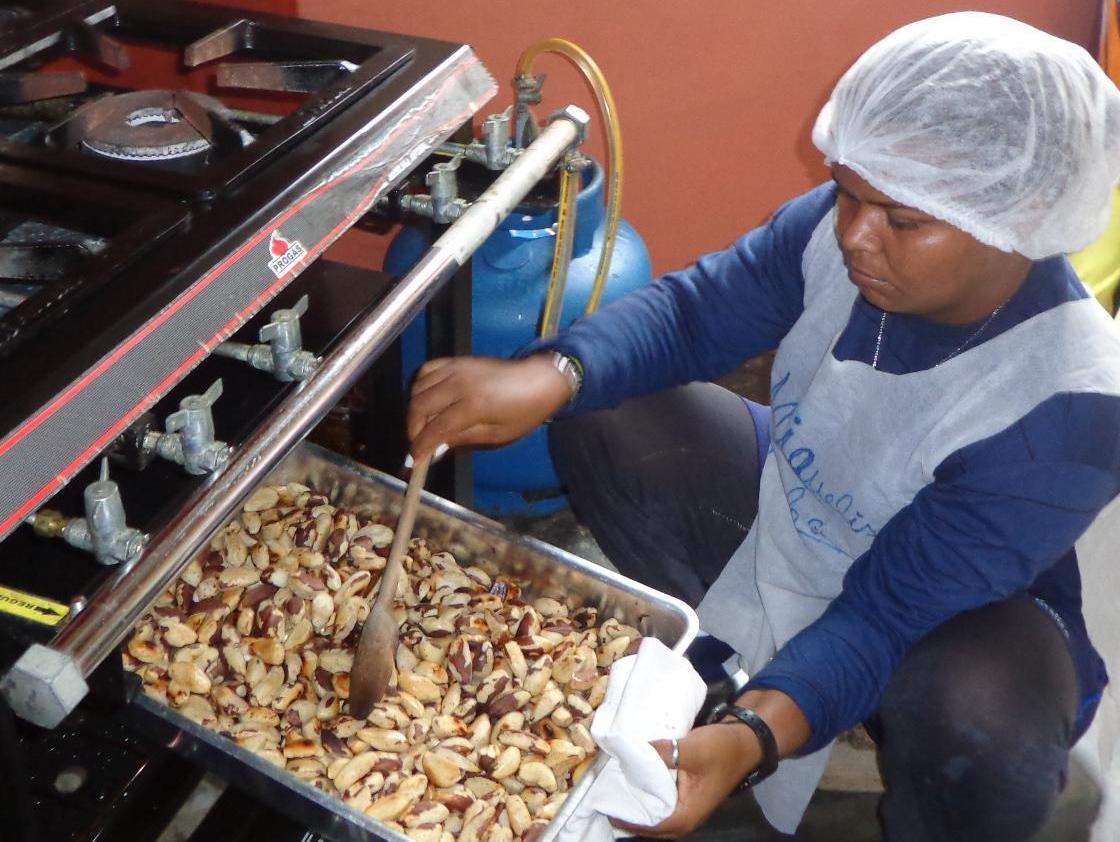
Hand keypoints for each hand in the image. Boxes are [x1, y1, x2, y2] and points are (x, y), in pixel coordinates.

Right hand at [407, 354, 573, 456]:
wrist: (539, 380)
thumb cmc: (523, 412)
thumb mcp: (497, 435)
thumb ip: (463, 439)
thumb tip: (435, 448)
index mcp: (473, 406)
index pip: (435, 429)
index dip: (420, 447)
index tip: (414, 461)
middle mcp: (459, 384)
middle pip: (419, 405)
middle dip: (413, 428)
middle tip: (419, 442)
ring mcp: (456, 368)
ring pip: (418, 387)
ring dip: (415, 408)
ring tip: (424, 424)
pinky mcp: (457, 360)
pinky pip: (427, 369)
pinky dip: (420, 385)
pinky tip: (428, 399)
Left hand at [611, 722, 760, 838]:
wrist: (745, 739)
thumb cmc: (722, 750)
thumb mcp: (691, 750)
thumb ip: (661, 753)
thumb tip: (630, 752)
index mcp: (688, 815)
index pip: (651, 827)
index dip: (628, 819)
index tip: (606, 805)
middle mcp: (686, 816)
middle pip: (651, 824)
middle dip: (629, 813)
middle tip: (605, 795)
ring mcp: (687, 805)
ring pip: (655, 812)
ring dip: (637, 802)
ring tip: (614, 787)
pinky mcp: (685, 792)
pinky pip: (661, 799)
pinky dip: (647, 792)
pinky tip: (632, 777)